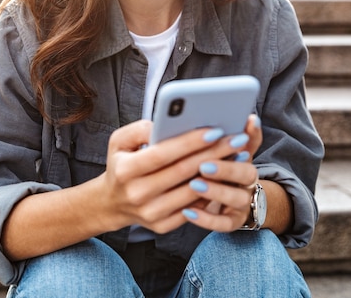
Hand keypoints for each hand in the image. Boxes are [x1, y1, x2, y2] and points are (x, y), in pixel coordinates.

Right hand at [99, 119, 254, 233]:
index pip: (163, 154)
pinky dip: (211, 192)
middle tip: (236, 139)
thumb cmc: (121, 163)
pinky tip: (226, 176)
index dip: (189, 142)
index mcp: (126, 170)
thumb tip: (165, 125)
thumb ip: (139, 129)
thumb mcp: (118, 141)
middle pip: (183, 172)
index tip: (214, 130)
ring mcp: (151, 213)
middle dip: (213, 153)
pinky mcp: (162, 226)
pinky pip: (193, 208)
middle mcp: (137, 194)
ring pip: (193, 191)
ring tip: (237, 155)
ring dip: (219, 173)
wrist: (113, 202)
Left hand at [181, 115, 262, 231]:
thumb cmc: (218, 171)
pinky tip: (188, 211)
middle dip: (226, 168)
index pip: (249, 148)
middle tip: (204, 165)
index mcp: (245, 159)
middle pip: (246, 173)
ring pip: (237, 198)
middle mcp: (248, 182)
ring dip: (216, 191)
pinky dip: (206, 218)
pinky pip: (222, 224)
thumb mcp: (226, 151)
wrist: (229, 204)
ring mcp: (242, 203)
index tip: (227, 136)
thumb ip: (234, 135)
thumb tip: (250, 117)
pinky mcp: (231, 222)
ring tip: (195, 185)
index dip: (243, 141)